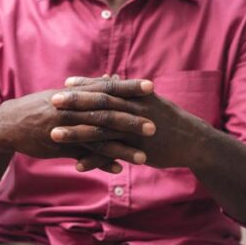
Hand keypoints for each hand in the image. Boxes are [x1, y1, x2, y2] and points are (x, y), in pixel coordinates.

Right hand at [0, 78, 155, 170]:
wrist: (9, 124)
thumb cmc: (39, 108)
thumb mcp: (63, 95)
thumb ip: (89, 90)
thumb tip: (110, 79)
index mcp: (76, 93)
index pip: (107, 88)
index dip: (129, 87)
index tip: (151, 87)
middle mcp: (72, 109)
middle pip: (106, 113)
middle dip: (131, 120)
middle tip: (154, 126)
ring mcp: (66, 128)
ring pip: (98, 138)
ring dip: (121, 148)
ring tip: (143, 157)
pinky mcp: (60, 147)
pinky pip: (84, 155)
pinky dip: (101, 162)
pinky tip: (118, 169)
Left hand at [52, 76, 207, 170]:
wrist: (193, 142)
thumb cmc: (170, 121)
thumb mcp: (150, 101)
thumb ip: (126, 92)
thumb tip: (109, 78)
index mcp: (136, 97)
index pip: (106, 88)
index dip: (86, 85)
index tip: (66, 83)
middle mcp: (134, 111)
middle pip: (100, 105)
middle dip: (75, 103)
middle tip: (52, 101)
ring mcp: (135, 132)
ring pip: (101, 131)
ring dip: (76, 133)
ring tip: (54, 135)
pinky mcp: (138, 151)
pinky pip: (111, 156)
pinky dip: (94, 160)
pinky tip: (77, 166)